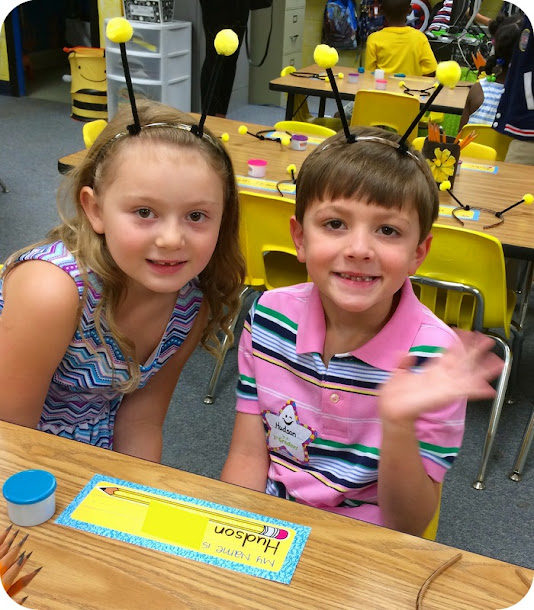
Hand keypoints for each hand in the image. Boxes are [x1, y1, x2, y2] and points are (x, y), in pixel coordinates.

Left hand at [378, 330, 503, 425]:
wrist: (392, 410)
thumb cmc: (394, 395)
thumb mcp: (397, 373)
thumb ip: (403, 362)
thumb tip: (406, 352)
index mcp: (431, 371)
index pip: (449, 354)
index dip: (458, 344)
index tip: (467, 333)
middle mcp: (441, 378)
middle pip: (462, 362)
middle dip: (475, 352)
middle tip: (487, 341)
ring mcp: (445, 387)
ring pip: (469, 376)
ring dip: (483, 370)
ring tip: (497, 363)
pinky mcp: (446, 396)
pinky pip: (465, 392)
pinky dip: (477, 390)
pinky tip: (488, 388)